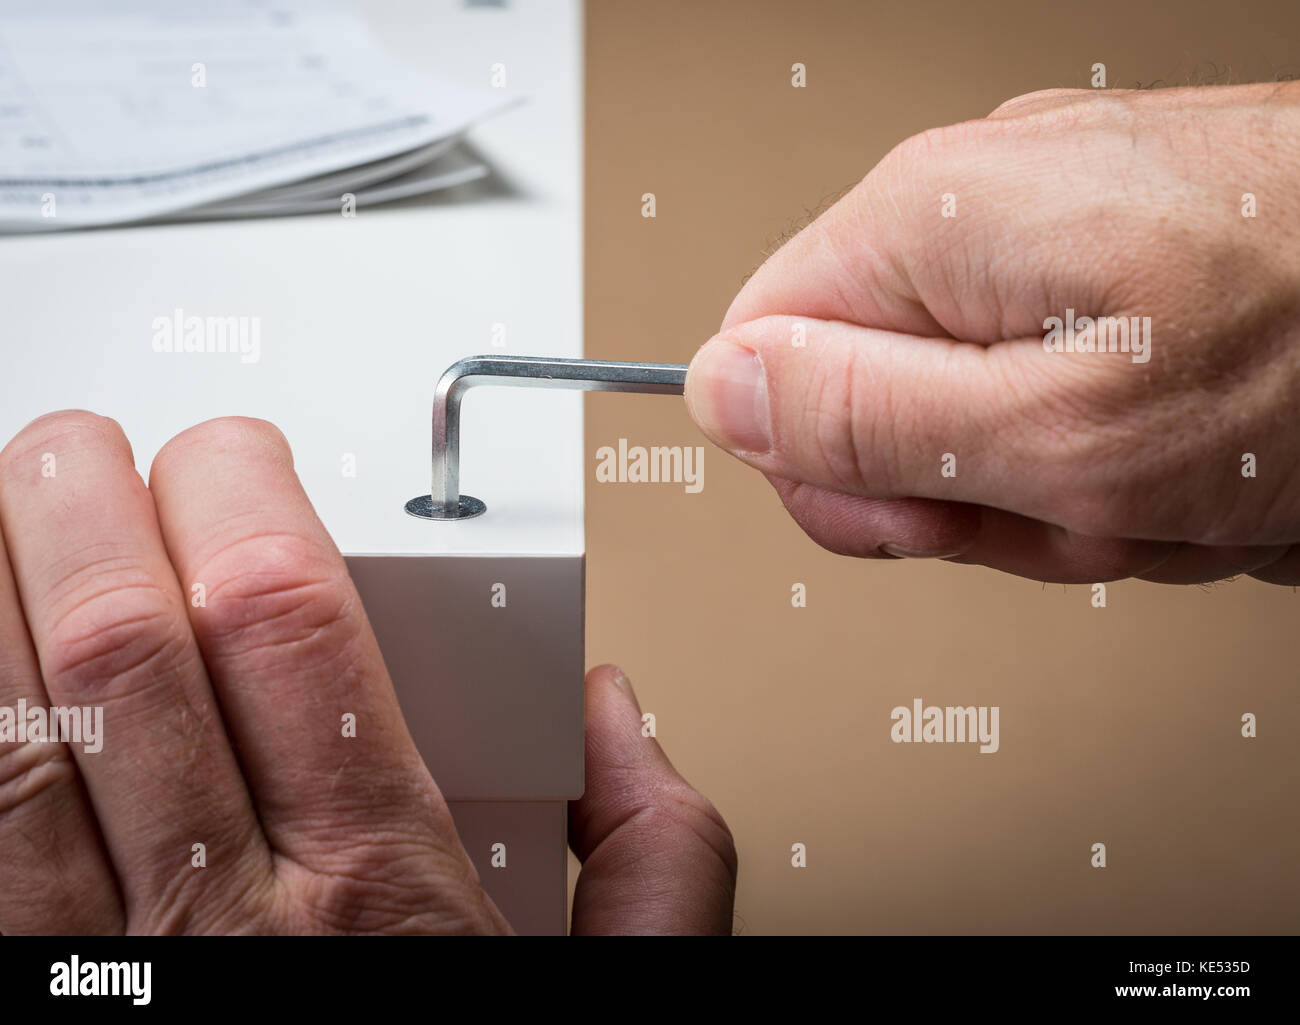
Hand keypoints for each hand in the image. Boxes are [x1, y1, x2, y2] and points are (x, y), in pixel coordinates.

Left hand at [0, 413, 734, 934]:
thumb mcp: (610, 995)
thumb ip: (653, 853)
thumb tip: (618, 717)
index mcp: (377, 895)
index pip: (282, 618)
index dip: (237, 497)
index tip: (227, 455)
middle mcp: (221, 927)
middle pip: (122, 649)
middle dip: (79, 507)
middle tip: (77, 449)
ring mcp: (97, 977)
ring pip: (1, 734)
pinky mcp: (38, 1002)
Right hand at [685, 83, 1299, 584]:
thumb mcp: (1058, 436)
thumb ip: (864, 418)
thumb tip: (722, 391)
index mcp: (928, 223)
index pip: (762, 357)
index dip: (828, 465)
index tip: (922, 510)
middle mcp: (979, 204)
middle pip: (873, 401)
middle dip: (968, 492)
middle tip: (1069, 502)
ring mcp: (1059, 230)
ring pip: (974, 419)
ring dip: (1061, 490)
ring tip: (1164, 483)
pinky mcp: (1124, 264)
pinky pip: (1058, 396)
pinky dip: (1120, 458)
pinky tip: (1196, 459)